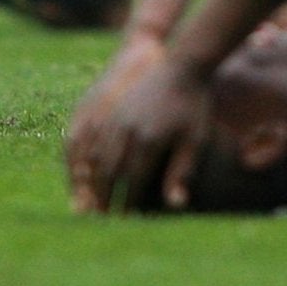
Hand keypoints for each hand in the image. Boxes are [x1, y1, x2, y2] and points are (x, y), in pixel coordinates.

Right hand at [68, 52, 215, 214]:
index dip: (127, 203)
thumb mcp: (194, 140)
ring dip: (95, 182)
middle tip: (103, 218)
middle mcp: (128, 131)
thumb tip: (176, 205)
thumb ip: (181, 172)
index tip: (125, 220)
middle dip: (105, 197)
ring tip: (95, 201)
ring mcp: (118, 119)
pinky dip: (92, 161)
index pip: (133, 182)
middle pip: (110, 173)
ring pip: (99, 158)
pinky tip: (95, 172)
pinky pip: (96, 140)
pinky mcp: (114, 110)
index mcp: (149, 141)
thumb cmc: (194, 104)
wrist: (182, 64)